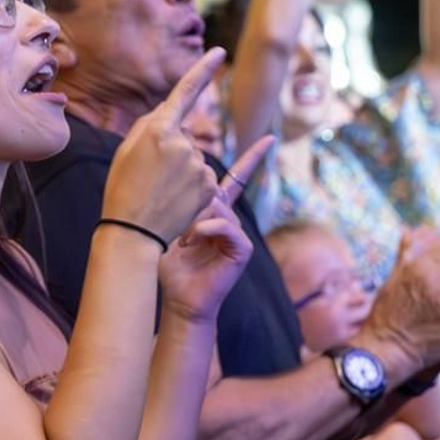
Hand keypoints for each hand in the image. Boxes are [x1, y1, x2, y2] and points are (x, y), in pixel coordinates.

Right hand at [102, 48, 224, 242]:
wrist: (133, 232)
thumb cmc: (122, 188)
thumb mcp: (126, 150)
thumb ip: (149, 123)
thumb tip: (171, 106)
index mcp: (158, 129)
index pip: (185, 92)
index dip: (203, 69)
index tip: (219, 51)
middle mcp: (183, 143)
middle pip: (184, 135)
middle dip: (172, 149)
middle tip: (150, 173)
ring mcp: (199, 165)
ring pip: (195, 157)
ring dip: (183, 169)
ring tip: (161, 189)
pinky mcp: (209, 185)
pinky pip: (204, 176)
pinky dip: (194, 186)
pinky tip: (176, 198)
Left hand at [159, 137, 271, 323]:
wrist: (180, 300)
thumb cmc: (169, 266)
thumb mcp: (172, 227)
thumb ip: (183, 205)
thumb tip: (188, 181)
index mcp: (216, 212)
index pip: (237, 179)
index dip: (253, 158)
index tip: (269, 139)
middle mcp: (230, 220)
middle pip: (217, 191)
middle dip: (194, 203)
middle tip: (178, 229)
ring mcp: (238, 234)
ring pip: (218, 207)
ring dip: (194, 220)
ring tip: (182, 239)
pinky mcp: (242, 249)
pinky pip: (225, 225)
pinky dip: (204, 230)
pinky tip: (190, 242)